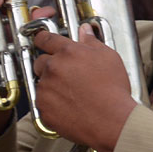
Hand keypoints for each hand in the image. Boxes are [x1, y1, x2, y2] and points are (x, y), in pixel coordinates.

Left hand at [33, 23, 135, 151]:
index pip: (45, 39)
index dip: (43, 39)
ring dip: (51, 85)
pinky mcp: (44, 109)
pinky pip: (42, 103)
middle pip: (40, 61)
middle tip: (65, 74)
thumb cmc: (113, 89)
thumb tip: (85, 31)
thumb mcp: (108, 57)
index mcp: (68, 52)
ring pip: (41, 83)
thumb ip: (92, 41)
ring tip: (70, 93)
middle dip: (49, 65)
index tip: (42, 41)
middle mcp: (53, 68)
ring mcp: (46, 89)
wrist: (111, 120)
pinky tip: (68, 106)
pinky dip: (51, 104)